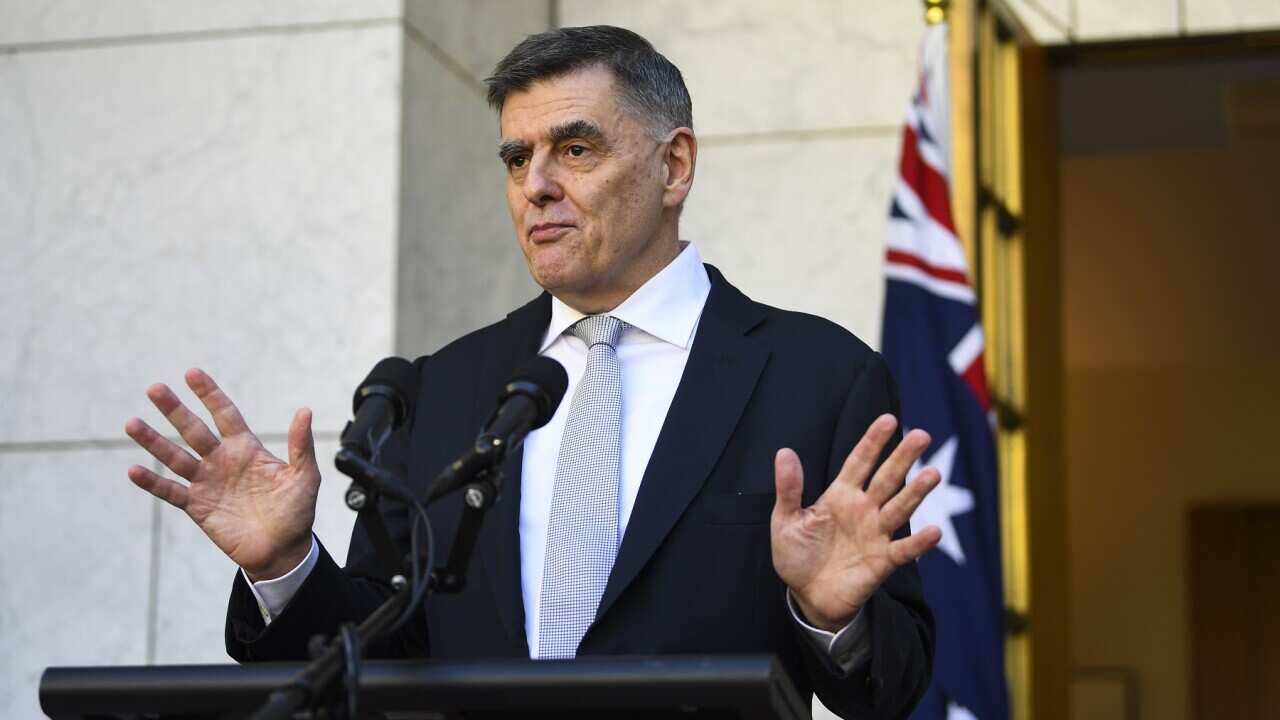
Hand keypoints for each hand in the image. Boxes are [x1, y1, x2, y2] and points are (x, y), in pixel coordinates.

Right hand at [124, 368, 319, 580]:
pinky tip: (134, 470)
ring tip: (132, 423)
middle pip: (193, 430)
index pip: (224, 414)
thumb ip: (300, 445)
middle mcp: (222, 461)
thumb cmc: (296, 512)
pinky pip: (171, 491)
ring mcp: (207, 482)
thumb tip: (305, 411)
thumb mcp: (304, 476)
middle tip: (154, 389)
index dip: (209, 394)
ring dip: (154, 441)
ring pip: (175, 457)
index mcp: (246, 449)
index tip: (192, 373)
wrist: (283, 550)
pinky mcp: (197, 506)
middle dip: (174, 410)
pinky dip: (153, 482)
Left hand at [771, 414, 941, 630]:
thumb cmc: (797, 555)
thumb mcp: (785, 520)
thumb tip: (784, 452)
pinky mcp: (882, 561)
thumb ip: (788, 488)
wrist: (807, 596)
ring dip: (917, 492)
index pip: (859, 462)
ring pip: (900, 507)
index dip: (873, 441)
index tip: (888, 419)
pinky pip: (903, 550)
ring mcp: (875, 534)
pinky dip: (919, 542)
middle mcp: (863, 509)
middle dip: (903, 457)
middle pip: (887, 478)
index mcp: (840, 495)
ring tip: (933, 474)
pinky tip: (935, 531)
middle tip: (922, 435)